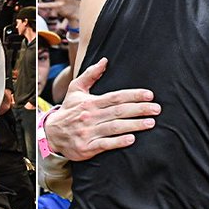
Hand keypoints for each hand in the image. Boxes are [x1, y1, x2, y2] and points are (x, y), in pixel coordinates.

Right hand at [45, 58, 159, 160]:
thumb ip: (91, 75)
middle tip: (156, 109)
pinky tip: (132, 139)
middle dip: (139, 110)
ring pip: (115, 127)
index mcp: (91, 102)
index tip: (149, 95)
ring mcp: (89, 132)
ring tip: (150, 123)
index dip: (133, 95)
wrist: (52, 133)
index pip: (116, 97)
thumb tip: (105, 60)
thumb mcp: (75, 89)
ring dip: (134, 125)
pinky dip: (118, 142)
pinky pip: (105, 144)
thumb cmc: (68, 110)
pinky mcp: (87, 147)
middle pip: (119, 111)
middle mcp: (91, 116)